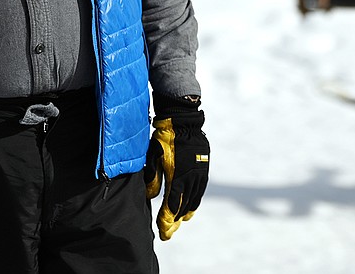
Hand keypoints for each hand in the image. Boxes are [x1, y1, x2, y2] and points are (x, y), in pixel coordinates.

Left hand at [144, 95, 209, 240]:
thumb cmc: (165, 138)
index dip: (166, 221)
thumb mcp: (154, 157)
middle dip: (175, 221)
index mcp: (177, 177)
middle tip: (168, 232)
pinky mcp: (204, 170)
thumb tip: (150, 196)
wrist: (184, 122)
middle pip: (183, 207)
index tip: (163, 233)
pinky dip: (194, 202)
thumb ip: (152, 178)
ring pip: (193, 201)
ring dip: (185, 213)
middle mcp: (191, 179)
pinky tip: (190, 207)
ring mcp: (199, 175)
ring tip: (180, 222)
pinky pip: (200, 191)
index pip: (171, 206)